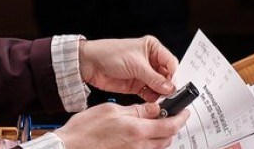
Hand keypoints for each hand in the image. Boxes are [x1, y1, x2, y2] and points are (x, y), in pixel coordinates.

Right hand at [56, 102, 188, 148]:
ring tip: (155, 124)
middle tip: (171, 116)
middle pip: (166, 139)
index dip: (180, 118)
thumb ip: (136, 109)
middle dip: (172, 127)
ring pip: (157, 147)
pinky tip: (141, 136)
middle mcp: (138, 146)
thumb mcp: (111, 109)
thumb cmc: (84, 130)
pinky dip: (149, 144)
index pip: (169, 125)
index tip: (184, 112)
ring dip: (161, 136)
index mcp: (136, 130)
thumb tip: (154, 108)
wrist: (70, 148)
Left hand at [79, 36, 177, 102]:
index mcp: (152, 48)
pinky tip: (153, 102)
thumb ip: (154, 78)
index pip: (170, 63)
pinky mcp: (136, 85)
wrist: (89, 64)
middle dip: (168, 87)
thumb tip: (170, 87)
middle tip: (170, 97)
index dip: (174, 76)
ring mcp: (143, 73)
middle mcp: (149, 60)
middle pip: (167, 76)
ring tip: (162, 101)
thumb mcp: (136, 65)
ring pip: (159, 86)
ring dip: (160, 94)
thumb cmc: (109, 54)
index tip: (175, 88)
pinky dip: (152, 99)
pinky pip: (149, 94)